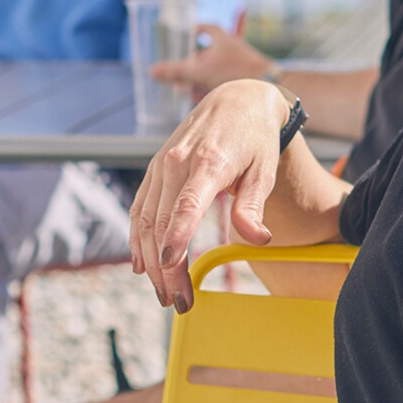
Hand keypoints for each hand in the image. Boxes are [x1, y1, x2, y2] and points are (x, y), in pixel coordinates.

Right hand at [130, 80, 290, 310]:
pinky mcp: (154, 170)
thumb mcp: (264, 169)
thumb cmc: (255, 138)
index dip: (177, 235)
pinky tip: (143, 264)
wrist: (235, 99)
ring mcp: (160, 166)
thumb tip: (257, 240)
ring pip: (146, 220)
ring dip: (151, 262)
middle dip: (167, 269)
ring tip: (165, 294)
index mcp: (208, 162)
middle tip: (179, 303)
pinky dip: (138, 239)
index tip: (171, 265)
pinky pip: (140, 209)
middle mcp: (176, 163)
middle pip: (162, 222)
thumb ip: (253, 206)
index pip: (187, 203)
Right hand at [149, 23, 273, 93]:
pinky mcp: (247, 78)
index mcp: (222, 38)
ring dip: (203, 79)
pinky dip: (215, 87)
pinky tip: (208, 98)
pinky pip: (226, 80)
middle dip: (194, 65)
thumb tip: (152, 71)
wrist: (268, 88)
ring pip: (216, 69)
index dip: (195, 30)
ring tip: (193, 91)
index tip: (187, 34)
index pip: (206, 28)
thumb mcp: (199, 72)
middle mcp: (233, 48)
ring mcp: (241, 63)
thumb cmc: (235, 74)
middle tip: (182, 77)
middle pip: (208, 52)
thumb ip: (175, 72)